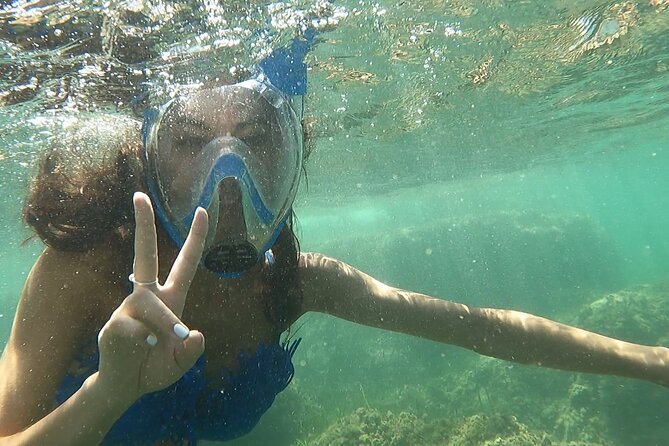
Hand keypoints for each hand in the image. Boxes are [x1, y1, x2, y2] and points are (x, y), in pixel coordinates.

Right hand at [96, 192, 207, 399]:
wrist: (125, 387)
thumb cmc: (155, 367)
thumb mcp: (181, 362)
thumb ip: (192, 352)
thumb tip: (196, 335)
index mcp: (171, 298)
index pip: (185, 263)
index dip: (195, 238)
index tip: (203, 210)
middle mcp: (148, 297)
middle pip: (144, 254)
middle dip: (143, 225)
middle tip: (139, 195)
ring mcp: (128, 308)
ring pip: (148, 303)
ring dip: (163, 323)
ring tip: (161, 345)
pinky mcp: (114, 325)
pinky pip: (133, 327)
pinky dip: (143, 341)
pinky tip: (142, 350)